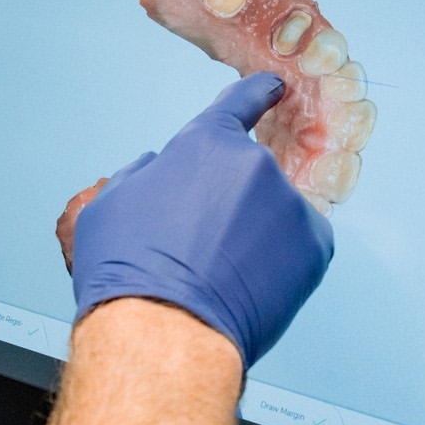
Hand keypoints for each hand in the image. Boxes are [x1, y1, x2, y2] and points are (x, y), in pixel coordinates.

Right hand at [66, 73, 333, 366]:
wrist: (165, 335)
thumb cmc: (128, 274)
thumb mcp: (109, 205)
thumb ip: (142, 175)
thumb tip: (157, 169)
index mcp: (206, 145)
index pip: (240, 103)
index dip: (255, 94)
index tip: (272, 89)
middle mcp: (254, 164)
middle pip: (249, 177)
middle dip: (231, 206)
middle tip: (201, 249)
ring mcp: (289, 204)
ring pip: (275, 215)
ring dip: (256, 236)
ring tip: (220, 275)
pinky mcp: (315, 246)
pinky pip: (299, 247)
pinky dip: (280, 263)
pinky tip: (249, 285)